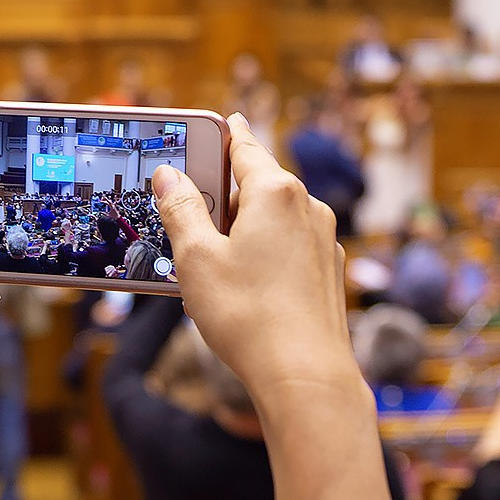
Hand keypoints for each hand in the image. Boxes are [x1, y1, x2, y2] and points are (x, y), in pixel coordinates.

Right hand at [152, 113, 357, 411]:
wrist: (306, 378)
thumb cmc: (249, 317)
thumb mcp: (196, 258)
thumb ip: (182, 209)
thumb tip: (170, 175)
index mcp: (276, 192)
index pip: (245, 145)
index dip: (225, 133)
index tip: (220, 121)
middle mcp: (308, 208)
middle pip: (258, 183)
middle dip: (226, 193)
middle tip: (193, 209)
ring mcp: (324, 241)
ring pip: (275, 218)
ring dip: (244, 227)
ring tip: (212, 260)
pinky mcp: (329, 273)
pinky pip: (290, 247)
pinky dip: (266, 252)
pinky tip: (245, 285)